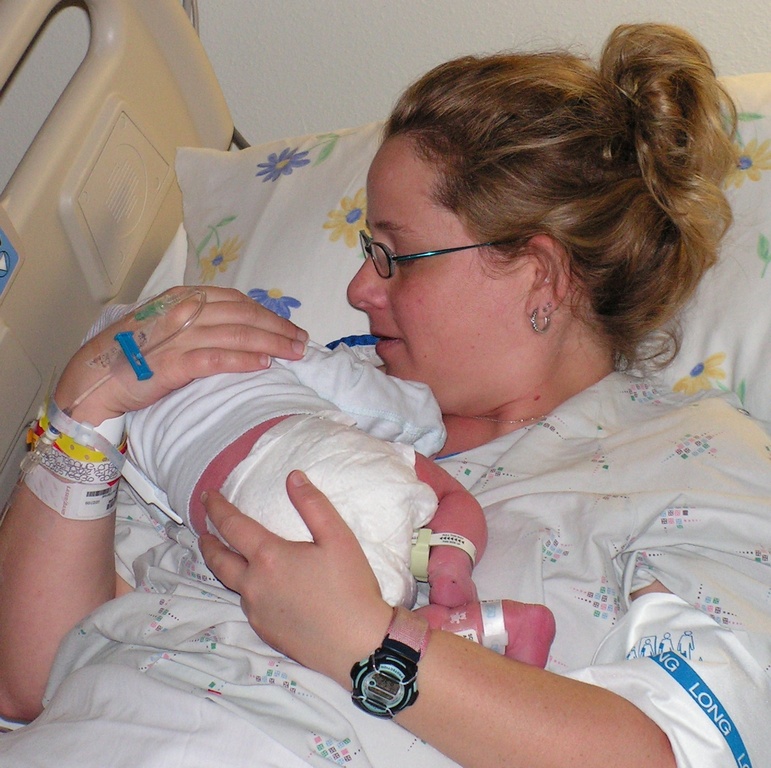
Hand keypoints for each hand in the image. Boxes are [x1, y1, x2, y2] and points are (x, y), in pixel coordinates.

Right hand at [55, 287, 307, 423]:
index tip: (290, 327)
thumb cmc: (134, 352)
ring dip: (271, 343)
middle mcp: (184, 311)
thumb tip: (239, 327)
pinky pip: (217, 359)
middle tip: (302, 342)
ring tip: (294, 353)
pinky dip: (243, 360)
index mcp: (183, 297)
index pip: (237, 301)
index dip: (268, 314)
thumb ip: (199, 320)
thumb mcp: (167, 323)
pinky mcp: (173, 363)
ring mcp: (178, 336)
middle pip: (244, 315)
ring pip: (237, 334)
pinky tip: (264, 364)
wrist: (94, 377)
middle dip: (278, 328)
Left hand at [199, 471, 391, 686]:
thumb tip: (293, 477)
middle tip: (203, 531)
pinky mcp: (265, 632)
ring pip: (232, 585)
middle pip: (218, 560)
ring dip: (226, 567)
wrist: (357, 645)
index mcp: (269, 557)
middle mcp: (254, 585)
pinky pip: (249, 605)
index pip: (232, 526)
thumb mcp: (338, 538)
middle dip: (207, 542)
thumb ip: (313, 504)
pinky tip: (261, 588)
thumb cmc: (351, 588)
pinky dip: (247, 590)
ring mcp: (257, 611)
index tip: (207, 496)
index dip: (217, 509)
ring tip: (229, 557)